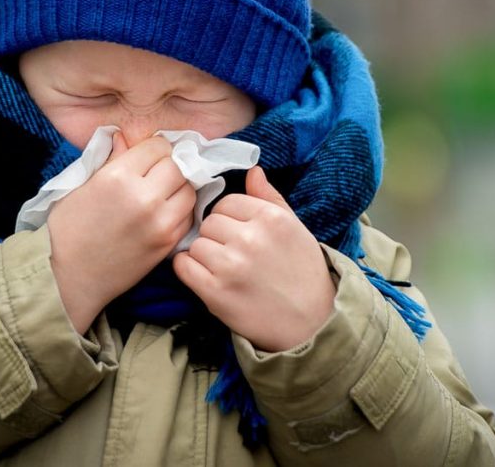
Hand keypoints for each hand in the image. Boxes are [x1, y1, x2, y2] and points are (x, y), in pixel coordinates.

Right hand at [47, 132, 196, 332]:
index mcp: (118, 177)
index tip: (147, 156)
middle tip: (156, 174)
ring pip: (189, 189)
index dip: (153, 149)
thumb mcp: (81, 186)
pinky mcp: (168, 242)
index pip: (157, 146)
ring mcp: (160, 222)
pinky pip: (189, 215)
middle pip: (178, 166)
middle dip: (168, 166)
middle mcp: (144, 197)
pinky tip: (164, 212)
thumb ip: (109, 160)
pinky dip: (181, 210)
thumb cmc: (69, 230)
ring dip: (179, 187)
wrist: (72, 278)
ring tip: (162, 192)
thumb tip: (124, 136)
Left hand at [172, 167, 335, 351]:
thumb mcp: (295, 228)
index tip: (239, 233)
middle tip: (232, 254)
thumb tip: (252, 171)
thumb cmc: (303, 273)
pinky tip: (205, 278)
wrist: (311, 324)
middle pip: (209, 222)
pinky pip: (183, 267)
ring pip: (196, 244)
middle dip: (216, 236)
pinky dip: (188, 270)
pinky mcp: (215, 293)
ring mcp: (231, 266)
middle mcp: (250, 238)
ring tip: (224, 269)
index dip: (230, 218)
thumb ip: (270, 198)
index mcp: (270, 218)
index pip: (227, 202)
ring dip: (204, 255)